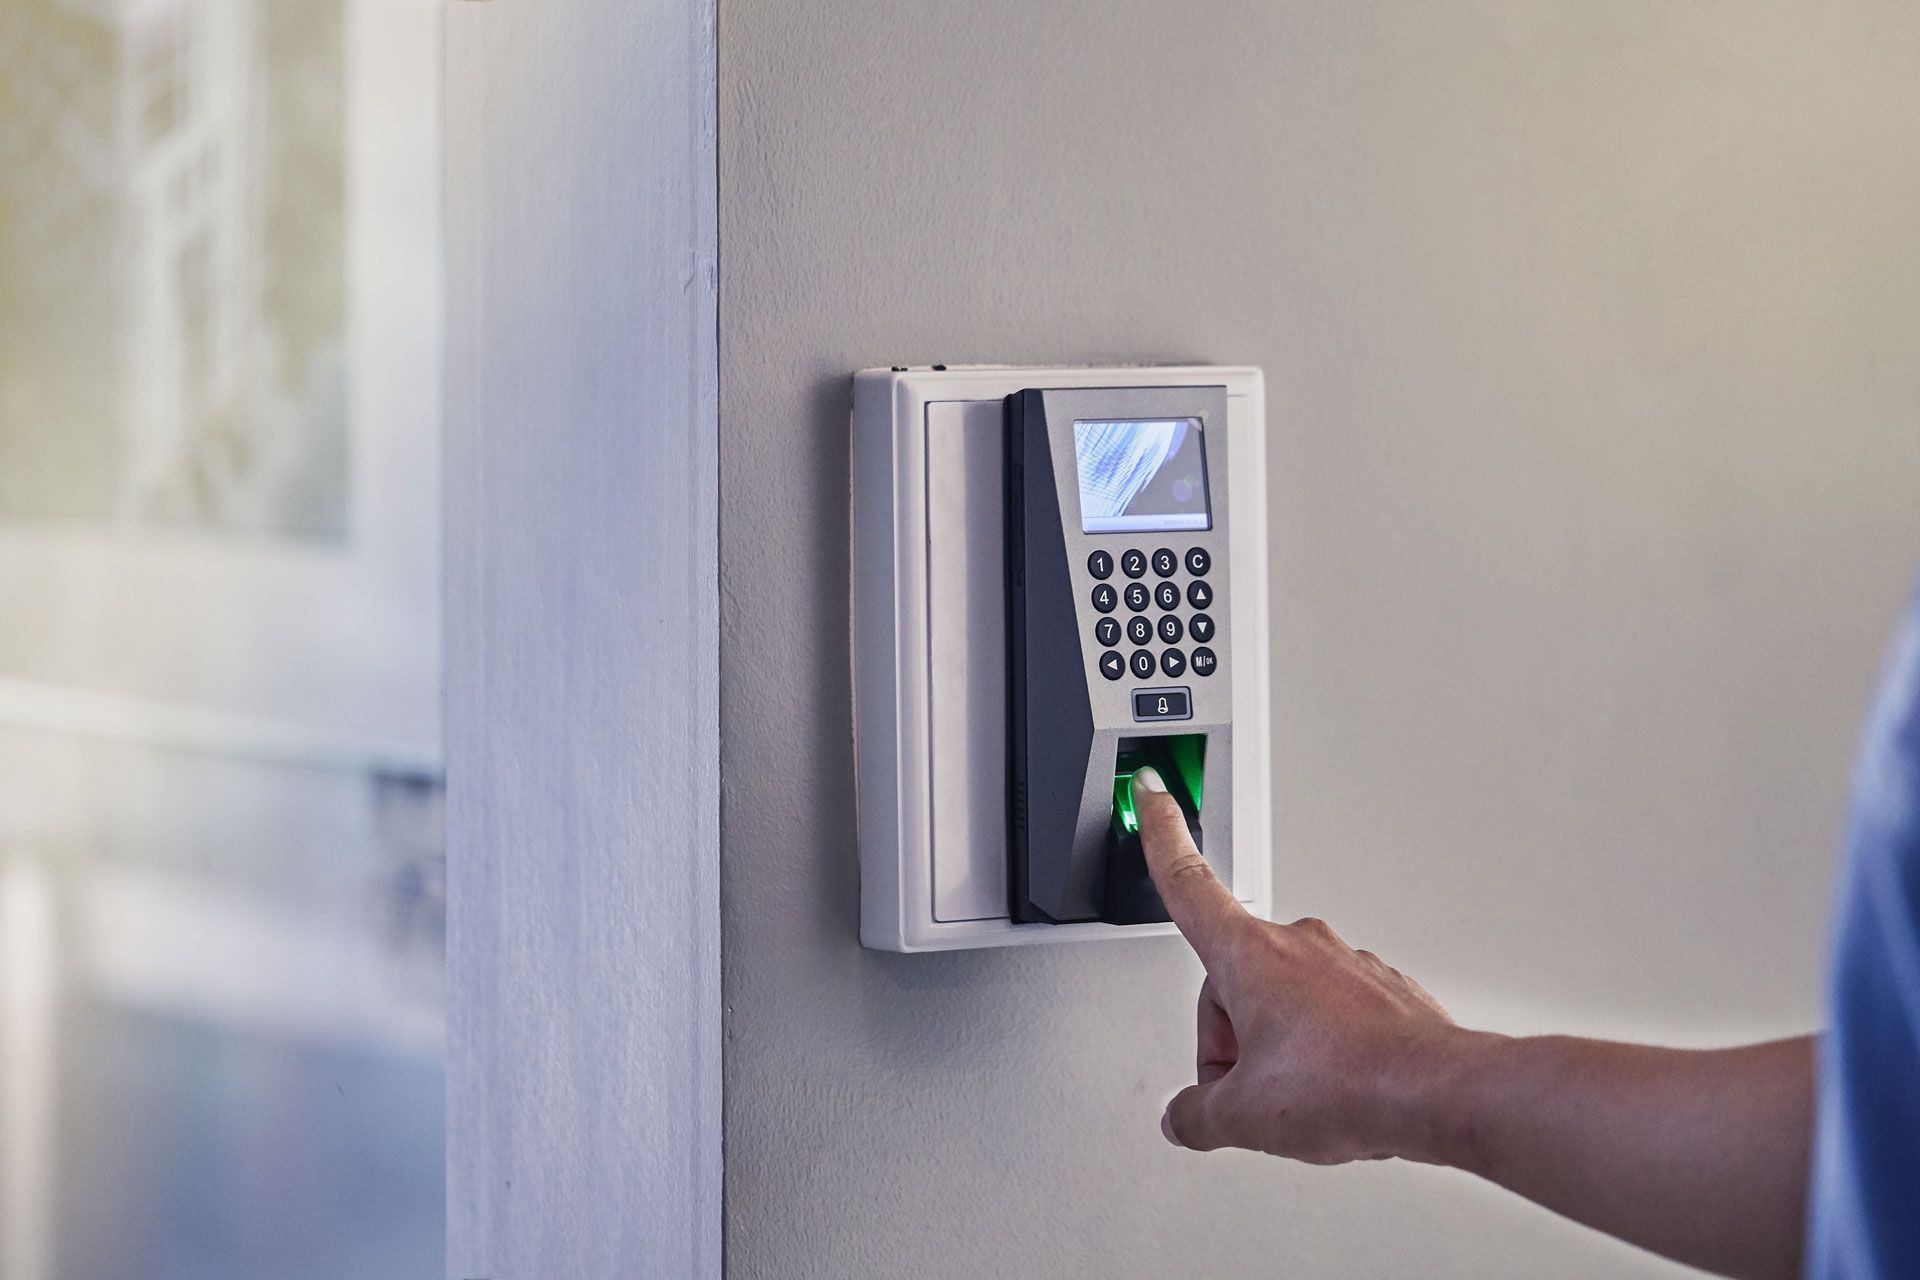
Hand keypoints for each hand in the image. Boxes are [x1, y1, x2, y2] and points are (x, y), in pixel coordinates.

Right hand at [1132, 765, 1474, 1163]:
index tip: (1152, 793)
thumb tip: (1184, 1118)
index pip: (1187, 882)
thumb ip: (1195, 1114)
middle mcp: (1297, 945)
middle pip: (1231, 983)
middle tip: (1248, 1094)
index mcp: (1247, 955)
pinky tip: (1337, 1092)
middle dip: (1230, 1041)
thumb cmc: (1349, 1082)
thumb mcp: (1242, 1116)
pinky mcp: (1382, 991)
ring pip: (1283, 1004)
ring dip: (1279, 1048)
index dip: (1160, 835)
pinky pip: (1332, 1019)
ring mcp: (1344, 963)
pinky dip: (1326, 1054)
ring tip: (1303, 1098)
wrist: (1437, 1093)